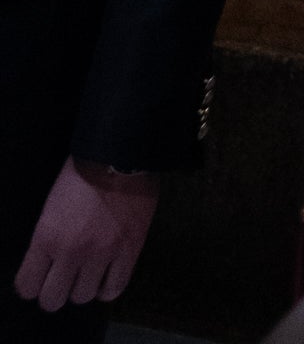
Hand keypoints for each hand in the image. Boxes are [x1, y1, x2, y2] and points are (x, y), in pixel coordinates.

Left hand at [16, 161, 158, 310]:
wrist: (122, 151)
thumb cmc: (83, 172)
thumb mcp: (51, 205)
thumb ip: (48, 238)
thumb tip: (47, 265)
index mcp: (47, 236)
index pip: (27, 286)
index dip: (32, 284)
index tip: (39, 278)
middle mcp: (71, 250)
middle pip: (52, 300)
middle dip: (55, 292)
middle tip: (63, 278)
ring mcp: (102, 253)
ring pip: (82, 297)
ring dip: (83, 287)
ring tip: (88, 271)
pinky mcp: (129, 250)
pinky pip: (114, 288)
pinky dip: (108, 288)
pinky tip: (106, 275)